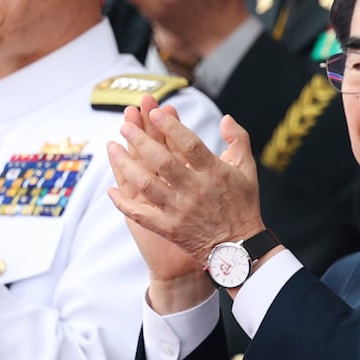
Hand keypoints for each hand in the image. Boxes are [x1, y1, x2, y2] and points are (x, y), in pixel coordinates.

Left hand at [106, 97, 264, 263]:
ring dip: (126, 165)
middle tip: (124, 125)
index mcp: (215, 172)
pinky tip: (111, 190)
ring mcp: (179, 210)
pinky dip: (123, 203)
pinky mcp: (168, 228)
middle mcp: (195, 190)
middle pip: (162, 161)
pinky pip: (140, 214)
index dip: (171, 126)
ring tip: (112, 148)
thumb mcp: (247, 170)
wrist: (239, 247)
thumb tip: (224, 118)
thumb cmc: (242, 205)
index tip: (154, 112)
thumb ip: (238, 140)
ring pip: (146, 184)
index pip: (189, 144)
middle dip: (141, 140)